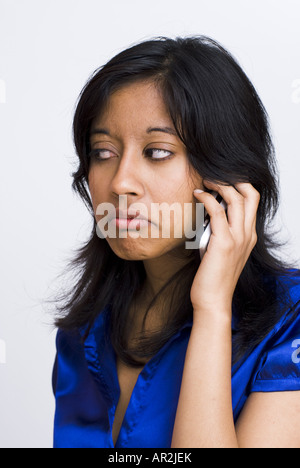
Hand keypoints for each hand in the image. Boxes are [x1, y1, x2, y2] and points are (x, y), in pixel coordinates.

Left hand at [190, 181, 259, 315]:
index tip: (221, 180)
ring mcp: (239, 238)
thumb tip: (206, 215)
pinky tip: (197, 195)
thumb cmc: (213, 278)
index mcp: (249, 236)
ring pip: (237, 198)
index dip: (239, 186)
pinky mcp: (224, 242)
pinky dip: (207, 198)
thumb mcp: (220, 251)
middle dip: (234, 179)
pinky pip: (217, 211)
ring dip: (220, 184)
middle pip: (251, 194)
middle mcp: (248, 234)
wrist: (213, 301)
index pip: (252, 201)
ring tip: (205, 181)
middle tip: (214, 176)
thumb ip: (220, 233)